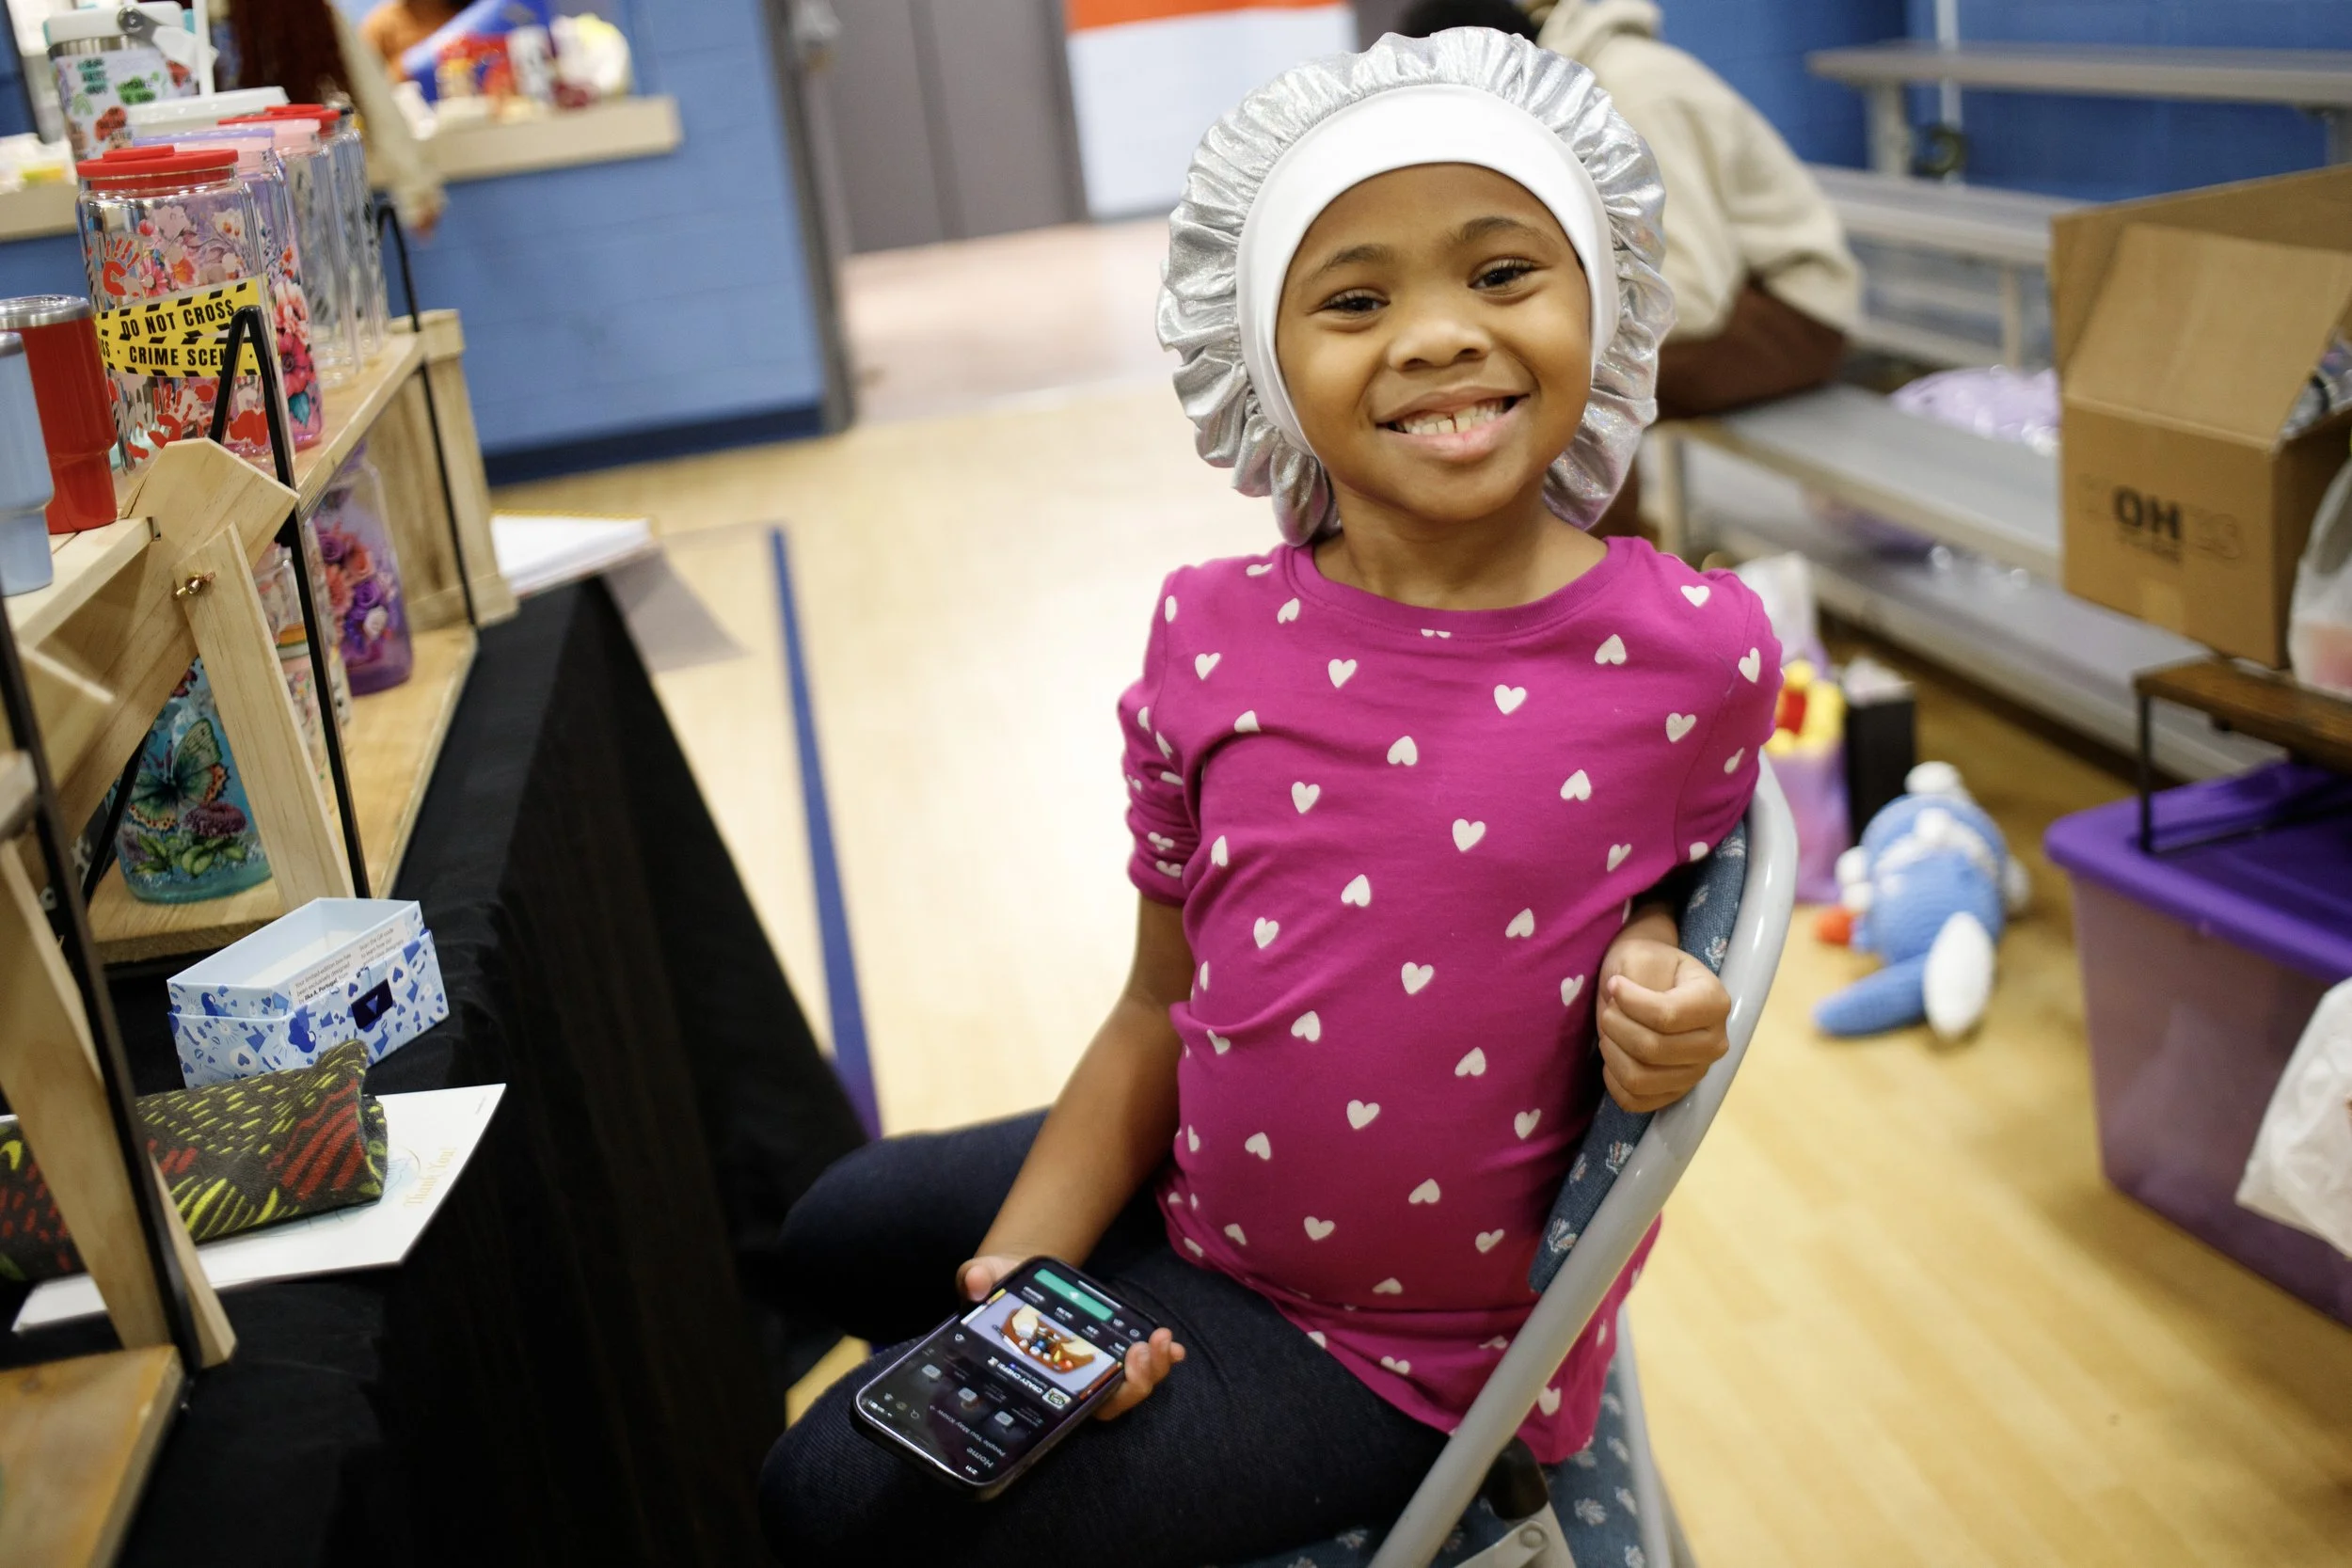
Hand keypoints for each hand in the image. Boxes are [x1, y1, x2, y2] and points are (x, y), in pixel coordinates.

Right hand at [956, 1254, 1185, 1421]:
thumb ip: (976, 1280)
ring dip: (1154, 1369)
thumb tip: (977, 1282)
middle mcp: (1069, 1380)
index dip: (1101, 1400)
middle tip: (1142, 1351)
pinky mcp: (1107, 1348)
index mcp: (1040, 1376)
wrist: (1013, 1274)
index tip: (1119, 1378)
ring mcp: (1092, 1366)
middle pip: (1110, 1402)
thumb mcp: (982, 1277)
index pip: (1073, 1407)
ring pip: (1129, 1387)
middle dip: (1136, 1384)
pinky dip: (1160, 1356)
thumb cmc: (995, 1287)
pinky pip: (1138, 1361)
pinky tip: (1173, 1344)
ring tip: (1163, 1340)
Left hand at [1595, 936, 1730, 1112]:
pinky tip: (1614, 1055)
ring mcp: (1697, 1072)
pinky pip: (1635, 1101)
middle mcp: (1715, 1043)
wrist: (1651, 979)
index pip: (1666, 1016)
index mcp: (1715, 1003)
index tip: (1615, 985)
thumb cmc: (1648, 965)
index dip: (1629, 1002)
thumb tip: (1622, 1007)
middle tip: (1609, 1009)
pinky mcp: (1675, 1093)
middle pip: (1652, 1049)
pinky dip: (1613, 1080)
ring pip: (1640, 1079)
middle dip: (1616, 1026)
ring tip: (1609, 1032)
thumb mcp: (1643, 957)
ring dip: (1611, 1052)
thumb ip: (1636, 981)